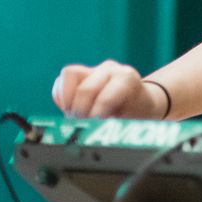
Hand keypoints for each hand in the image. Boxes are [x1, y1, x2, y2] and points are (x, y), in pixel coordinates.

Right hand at [51, 61, 167, 118]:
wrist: (140, 102)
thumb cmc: (136, 113)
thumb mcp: (132, 120)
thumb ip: (114, 124)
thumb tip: (95, 133)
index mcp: (127, 78)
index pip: (105, 95)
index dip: (97, 114)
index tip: (93, 126)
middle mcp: (110, 69)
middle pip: (85, 88)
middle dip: (81, 112)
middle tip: (82, 125)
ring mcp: (94, 69)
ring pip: (69, 75)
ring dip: (68, 101)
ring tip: (75, 118)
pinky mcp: (79, 74)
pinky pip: (61, 81)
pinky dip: (62, 99)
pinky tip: (70, 109)